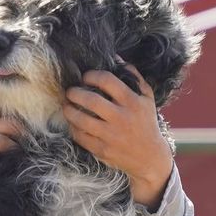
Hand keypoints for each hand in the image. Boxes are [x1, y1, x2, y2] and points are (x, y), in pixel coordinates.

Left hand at [62, 63, 172, 209]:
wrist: (149, 157)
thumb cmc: (146, 122)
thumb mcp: (146, 98)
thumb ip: (134, 77)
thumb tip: (116, 58)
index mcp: (132, 102)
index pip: (107, 81)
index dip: (91, 75)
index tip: (85, 77)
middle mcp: (121, 118)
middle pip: (90, 100)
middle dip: (75, 92)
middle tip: (70, 91)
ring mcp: (111, 135)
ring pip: (81, 119)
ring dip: (69, 110)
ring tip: (66, 105)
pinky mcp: (102, 150)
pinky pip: (80, 136)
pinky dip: (73, 127)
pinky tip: (73, 122)